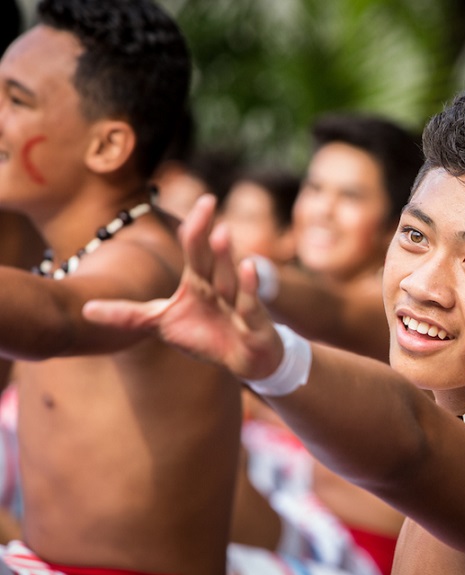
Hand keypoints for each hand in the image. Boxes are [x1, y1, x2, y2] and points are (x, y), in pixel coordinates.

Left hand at [82, 195, 282, 378]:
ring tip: (221, 231)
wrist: (247, 359)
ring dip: (226, 256)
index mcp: (198, 283)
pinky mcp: (255, 326)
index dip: (194, 227)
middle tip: (206, 201)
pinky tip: (249, 266)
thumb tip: (84, 309)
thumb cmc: (207, 335)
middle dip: (204, 233)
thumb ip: (128, 315)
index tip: (202, 200)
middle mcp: (220, 288)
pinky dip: (249, 288)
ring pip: (230, 279)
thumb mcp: (163, 324)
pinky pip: (251, 305)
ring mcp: (238, 306)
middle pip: (210, 258)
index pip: (195, 250)